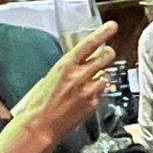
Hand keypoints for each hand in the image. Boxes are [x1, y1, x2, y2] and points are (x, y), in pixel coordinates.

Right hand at [12, 22, 117, 145]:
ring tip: (90, 82)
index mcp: (66, 65)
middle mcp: (80, 75)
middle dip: (108, 53)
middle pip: (105, 57)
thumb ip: (68, 68)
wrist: (40, 126)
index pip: (90, 44)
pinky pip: (102, 92)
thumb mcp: (51, 77)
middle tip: (107, 53)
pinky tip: (86, 97)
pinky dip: (97, 92)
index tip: (112, 26)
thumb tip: (80, 64)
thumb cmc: (40, 102)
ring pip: (106, 75)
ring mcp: (89, 90)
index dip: (103, 33)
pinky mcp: (93, 104)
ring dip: (102, 76)